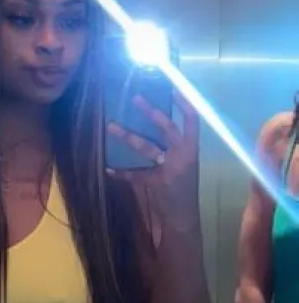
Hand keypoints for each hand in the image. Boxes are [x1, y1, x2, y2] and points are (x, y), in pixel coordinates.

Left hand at [107, 90, 200, 228]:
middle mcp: (184, 155)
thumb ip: (173, 148)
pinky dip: (121, 172)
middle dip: (151, 112)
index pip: (192, 121)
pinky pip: (135, 174)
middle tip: (135, 98)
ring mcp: (171, 168)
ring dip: (128, 136)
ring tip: (111, 125)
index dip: (185, 104)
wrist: (183, 214)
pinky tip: (108, 169)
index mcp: (192, 148)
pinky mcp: (157, 183)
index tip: (175, 88)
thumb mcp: (184, 164)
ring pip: (147, 147)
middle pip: (167, 128)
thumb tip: (152, 126)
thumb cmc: (182, 187)